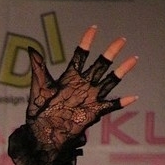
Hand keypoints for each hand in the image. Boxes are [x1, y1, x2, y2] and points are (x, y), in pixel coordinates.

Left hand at [8, 26, 137, 164]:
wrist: (42, 135)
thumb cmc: (39, 113)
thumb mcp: (39, 87)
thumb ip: (39, 68)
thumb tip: (31, 48)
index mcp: (70, 77)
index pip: (81, 55)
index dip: (87, 42)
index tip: (94, 28)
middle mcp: (82, 85)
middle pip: (100, 65)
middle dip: (111, 52)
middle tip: (122, 39)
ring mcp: (89, 98)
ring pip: (109, 81)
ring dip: (121, 71)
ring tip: (133, 59)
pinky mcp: (93, 112)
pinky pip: (109, 106)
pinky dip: (121, 102)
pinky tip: (132, 97)